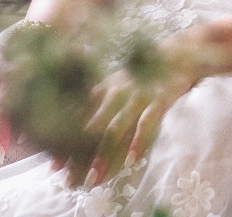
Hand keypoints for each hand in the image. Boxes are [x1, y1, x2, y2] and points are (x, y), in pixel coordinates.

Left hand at [55, 37, 223, 187]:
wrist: (178, 53)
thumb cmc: (144, 74)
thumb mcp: (115, 83)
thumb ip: (96, 101)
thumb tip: (74, 125)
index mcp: (103, 91)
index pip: (79, 120)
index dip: (65, 143)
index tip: (53, 166)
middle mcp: (116, 94)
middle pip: (92, 129)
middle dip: (79, 155)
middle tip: (69, 178)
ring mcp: (137, 96)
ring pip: (116, 128)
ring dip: (104, 153)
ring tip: (95, 175)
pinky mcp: (158, 99)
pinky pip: (147, 122)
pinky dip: (139, 140)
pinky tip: (133, 159)